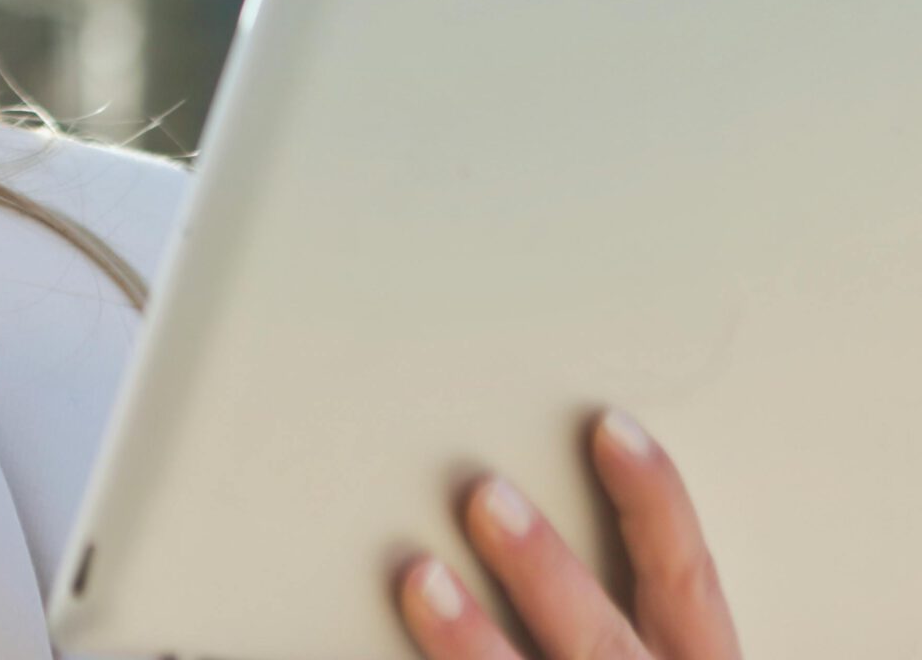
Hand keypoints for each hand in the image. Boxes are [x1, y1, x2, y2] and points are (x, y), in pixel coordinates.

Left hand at [395, 410, 738, 659]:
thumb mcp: (655, 654)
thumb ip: (616, 600)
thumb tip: (511, 494)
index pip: (687, 580)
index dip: (655, 502)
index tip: (608, 428)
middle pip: (600, 637)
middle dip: (545, 569)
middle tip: (484, 495)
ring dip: (474, 641)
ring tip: (420, 578)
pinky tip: (379, 655)